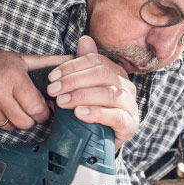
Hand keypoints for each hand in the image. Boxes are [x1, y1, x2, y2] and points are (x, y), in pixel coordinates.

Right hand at [0, 45, 72, 130]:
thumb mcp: (21, 59)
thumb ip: (48, 63)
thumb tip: (73, 60)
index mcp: (13, 77)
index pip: (37, 108)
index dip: (43, 113)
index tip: (42, 110)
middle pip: (25, 123)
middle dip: (30, 119)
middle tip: (27, 110)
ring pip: (10, 128)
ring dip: (13, 121)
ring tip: (9, 107)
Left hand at [46, 36, 138, 150]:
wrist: (101, 145)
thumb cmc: (93, 113)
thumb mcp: (86, 89)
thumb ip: (85, 66)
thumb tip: (84, 39)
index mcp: (116, 73)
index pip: (96, 61)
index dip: (72, 66)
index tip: (52, 76)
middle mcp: (126, 86)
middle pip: (103, 74)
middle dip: (74, 80)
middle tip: (53, 90)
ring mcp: (130, 105)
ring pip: (110, 93)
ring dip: (82, 95)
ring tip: (63, 102)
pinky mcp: (129, 124)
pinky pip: (115, 116)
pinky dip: (96, 113)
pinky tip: (80, 113)